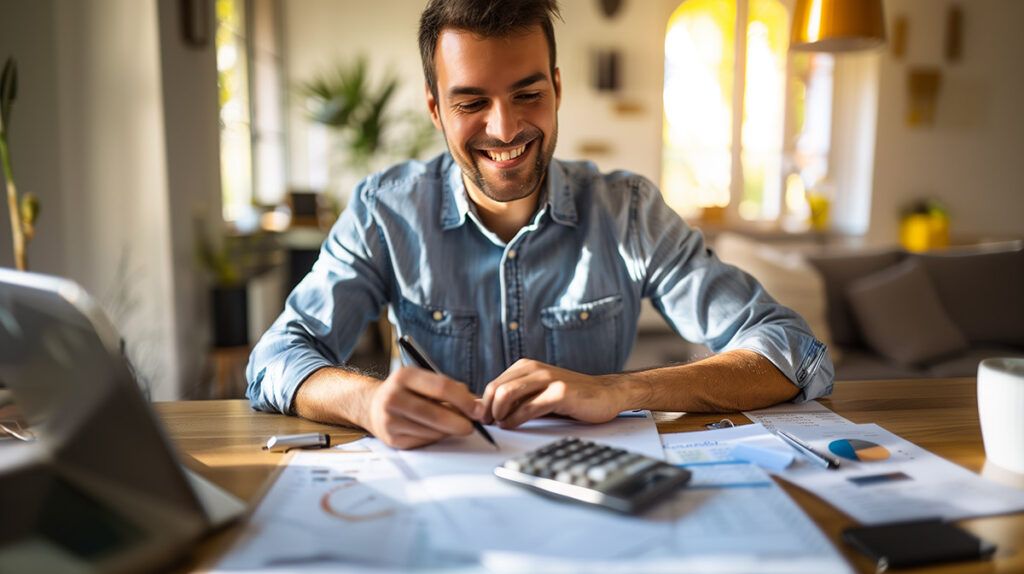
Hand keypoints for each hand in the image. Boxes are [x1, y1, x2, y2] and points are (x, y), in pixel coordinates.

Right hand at [365, 367, 483, 449]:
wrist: (373, 406)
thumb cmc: (407, 392)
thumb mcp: (423, 380)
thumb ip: (450, 389)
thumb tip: (477, 404)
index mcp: (404, 376)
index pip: (441, 387)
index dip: (464, 400)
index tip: (478, 409)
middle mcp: (394, 397)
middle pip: (436, 413)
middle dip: (460, 421)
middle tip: (472, 426)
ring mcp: (390, 420)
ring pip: (431, 430)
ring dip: (449, 430)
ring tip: (456, 426)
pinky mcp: (392, 439)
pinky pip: (424, 441)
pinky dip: (436, 437)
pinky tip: (437, 431)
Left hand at [481, 359, 627, 428]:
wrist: (604, 394)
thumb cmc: (570, 397)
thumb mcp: (538, 394)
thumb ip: (515, 399)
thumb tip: (485, 410)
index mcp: (526, 367)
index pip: (494, 384)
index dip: (483, 404)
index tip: (481, 419)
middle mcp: (535, 369)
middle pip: (497, 388)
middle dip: (487, 409)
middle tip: (487, 424)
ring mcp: (548, 379)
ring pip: (508, 394)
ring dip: (499, 413)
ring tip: (500, 424)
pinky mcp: (559, 392)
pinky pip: (528, 407)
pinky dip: (515, 419)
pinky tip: (513, 425)